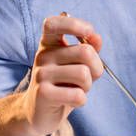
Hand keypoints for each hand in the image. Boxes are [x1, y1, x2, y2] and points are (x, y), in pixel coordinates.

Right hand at [19, 15, 103, 135]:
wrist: (39, 112)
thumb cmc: (63, 84)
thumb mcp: (78, 64)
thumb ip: (89, 48)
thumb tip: (96, 38)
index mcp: (49, 44)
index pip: (54, 23)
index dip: (74, 24)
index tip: (89, 32)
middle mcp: (43, 55)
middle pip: (85, 51)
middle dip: (97, 68)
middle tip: (88, 79)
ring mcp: (40, 74)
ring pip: (83, 73)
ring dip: (87, 86)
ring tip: (75, 90)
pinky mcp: (43, 93)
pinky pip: (77, 95)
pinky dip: (81, 100)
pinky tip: (69, 101)